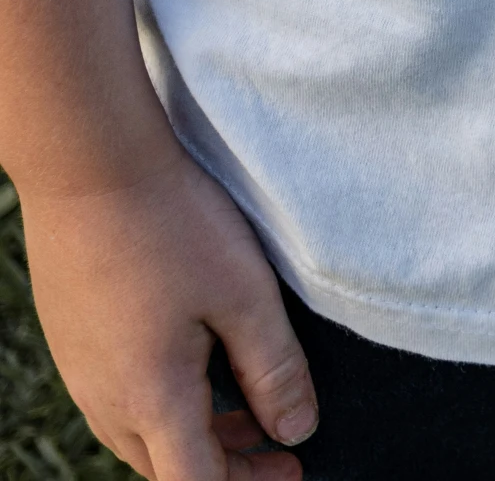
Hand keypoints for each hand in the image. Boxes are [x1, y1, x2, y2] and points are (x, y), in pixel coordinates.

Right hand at [24, 153, 314, 479]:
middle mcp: (105, 398)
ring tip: (249, 406)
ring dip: (196, 434)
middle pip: (166, 465)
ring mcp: (81, 370)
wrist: (88, 168)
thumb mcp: (246, 295)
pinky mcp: (73, 341)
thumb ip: (276, 369)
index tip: (292, 469)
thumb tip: (297, 430)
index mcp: (152, 397)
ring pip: (140, 433)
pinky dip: (165, 401)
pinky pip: (119, 397)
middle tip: (281, 442)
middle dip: (227, 464)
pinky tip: (197, 363)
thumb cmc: (174, 225)